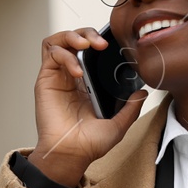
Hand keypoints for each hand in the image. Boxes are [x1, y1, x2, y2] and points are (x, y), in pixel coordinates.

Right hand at [30, 27, 148, 186]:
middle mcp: (69, 77)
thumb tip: (142, 92)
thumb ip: (131, 107)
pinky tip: (76, 70)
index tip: (112, 47)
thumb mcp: (119, 125)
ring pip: (58, 41)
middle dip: (87, 33)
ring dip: (72, 36)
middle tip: (101, 43)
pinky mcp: (45, 79)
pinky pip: (50, 53)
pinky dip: (64, 54)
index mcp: (85, 85)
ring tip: (86, 45)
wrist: (70, 155)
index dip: (98, 42)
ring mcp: (56, 77)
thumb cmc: (88, 145)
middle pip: (73, 39)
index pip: (88, 51)